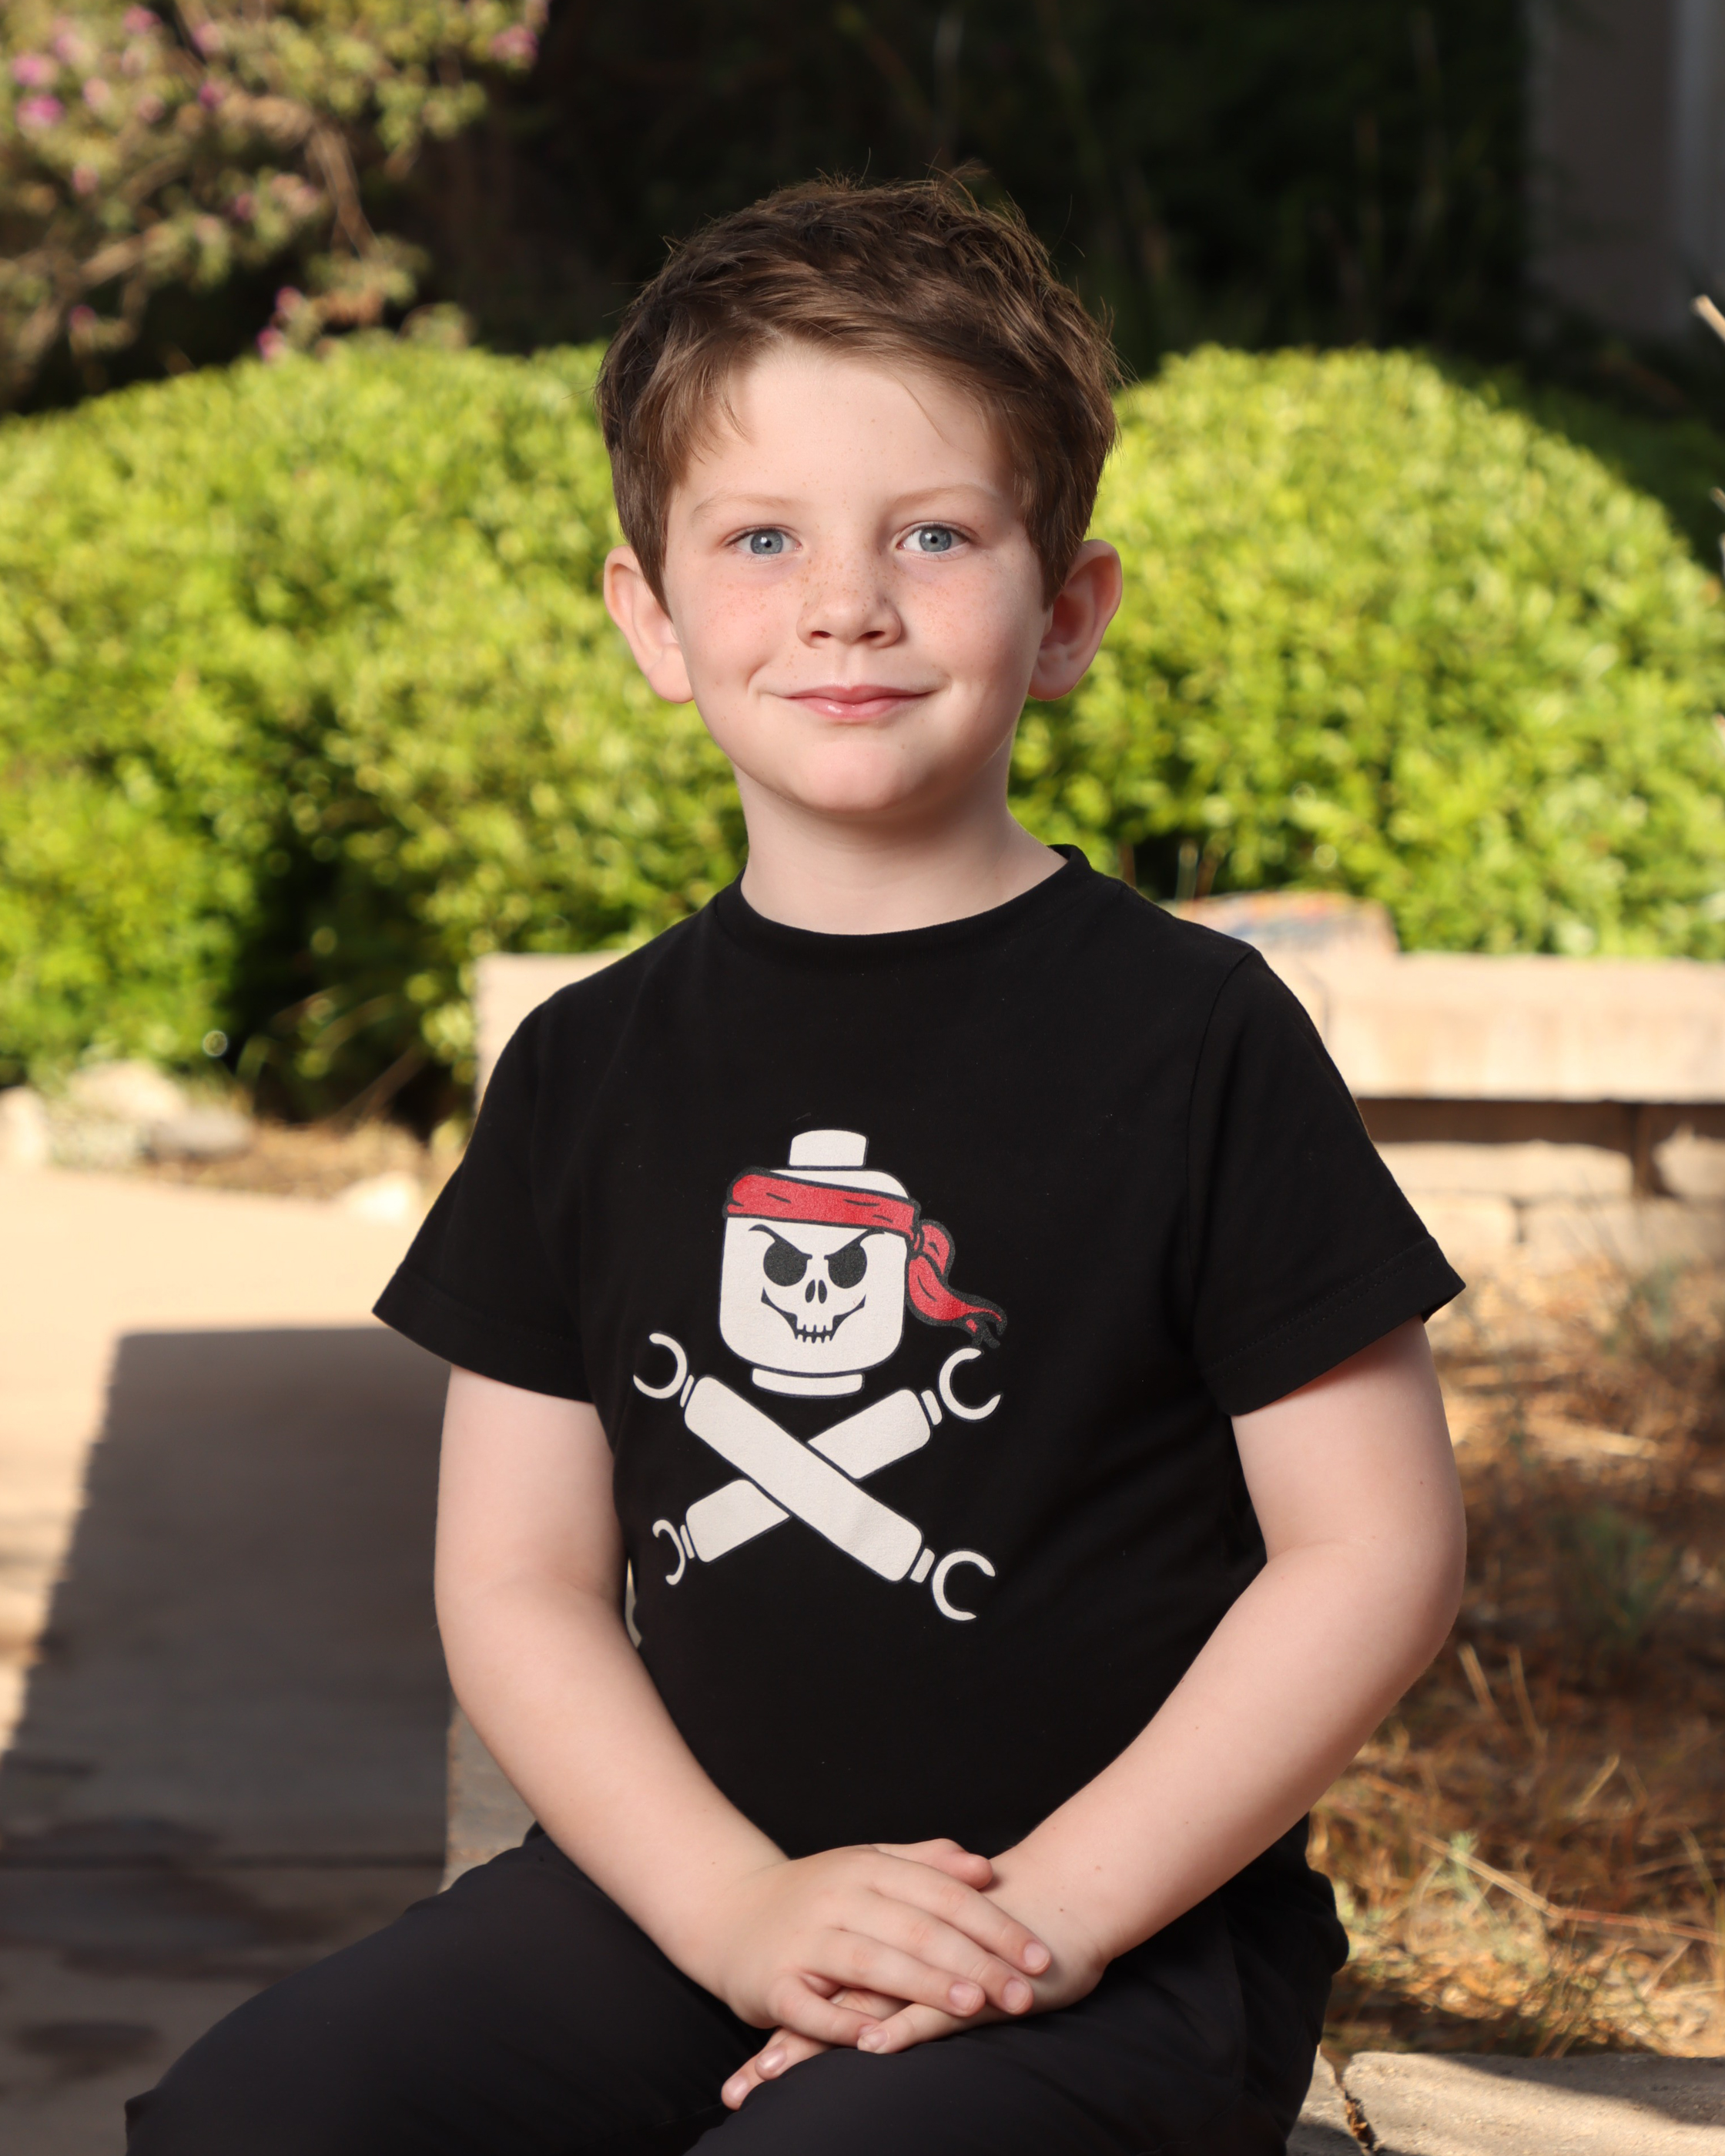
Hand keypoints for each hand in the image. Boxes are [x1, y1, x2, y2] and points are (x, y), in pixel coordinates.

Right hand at [687, 1837, 1050, 2054]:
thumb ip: (924, 1863)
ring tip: (971, 2007)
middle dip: (974, 1962)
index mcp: (867, 1866)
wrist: (727, 1910)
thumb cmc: (814, 1892)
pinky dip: (845, 2023)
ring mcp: (805, 1939)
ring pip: (872, 1961)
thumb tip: (983, 1867)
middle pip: (916, 1928)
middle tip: (1022, 1991)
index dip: (994, 1923)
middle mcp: (838, 1897)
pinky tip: (881, 2041)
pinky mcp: (775, 1982)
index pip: (943, 1893)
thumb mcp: (867, 1863)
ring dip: (923, 1985)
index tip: (1037, 1954)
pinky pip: (812, 2007)